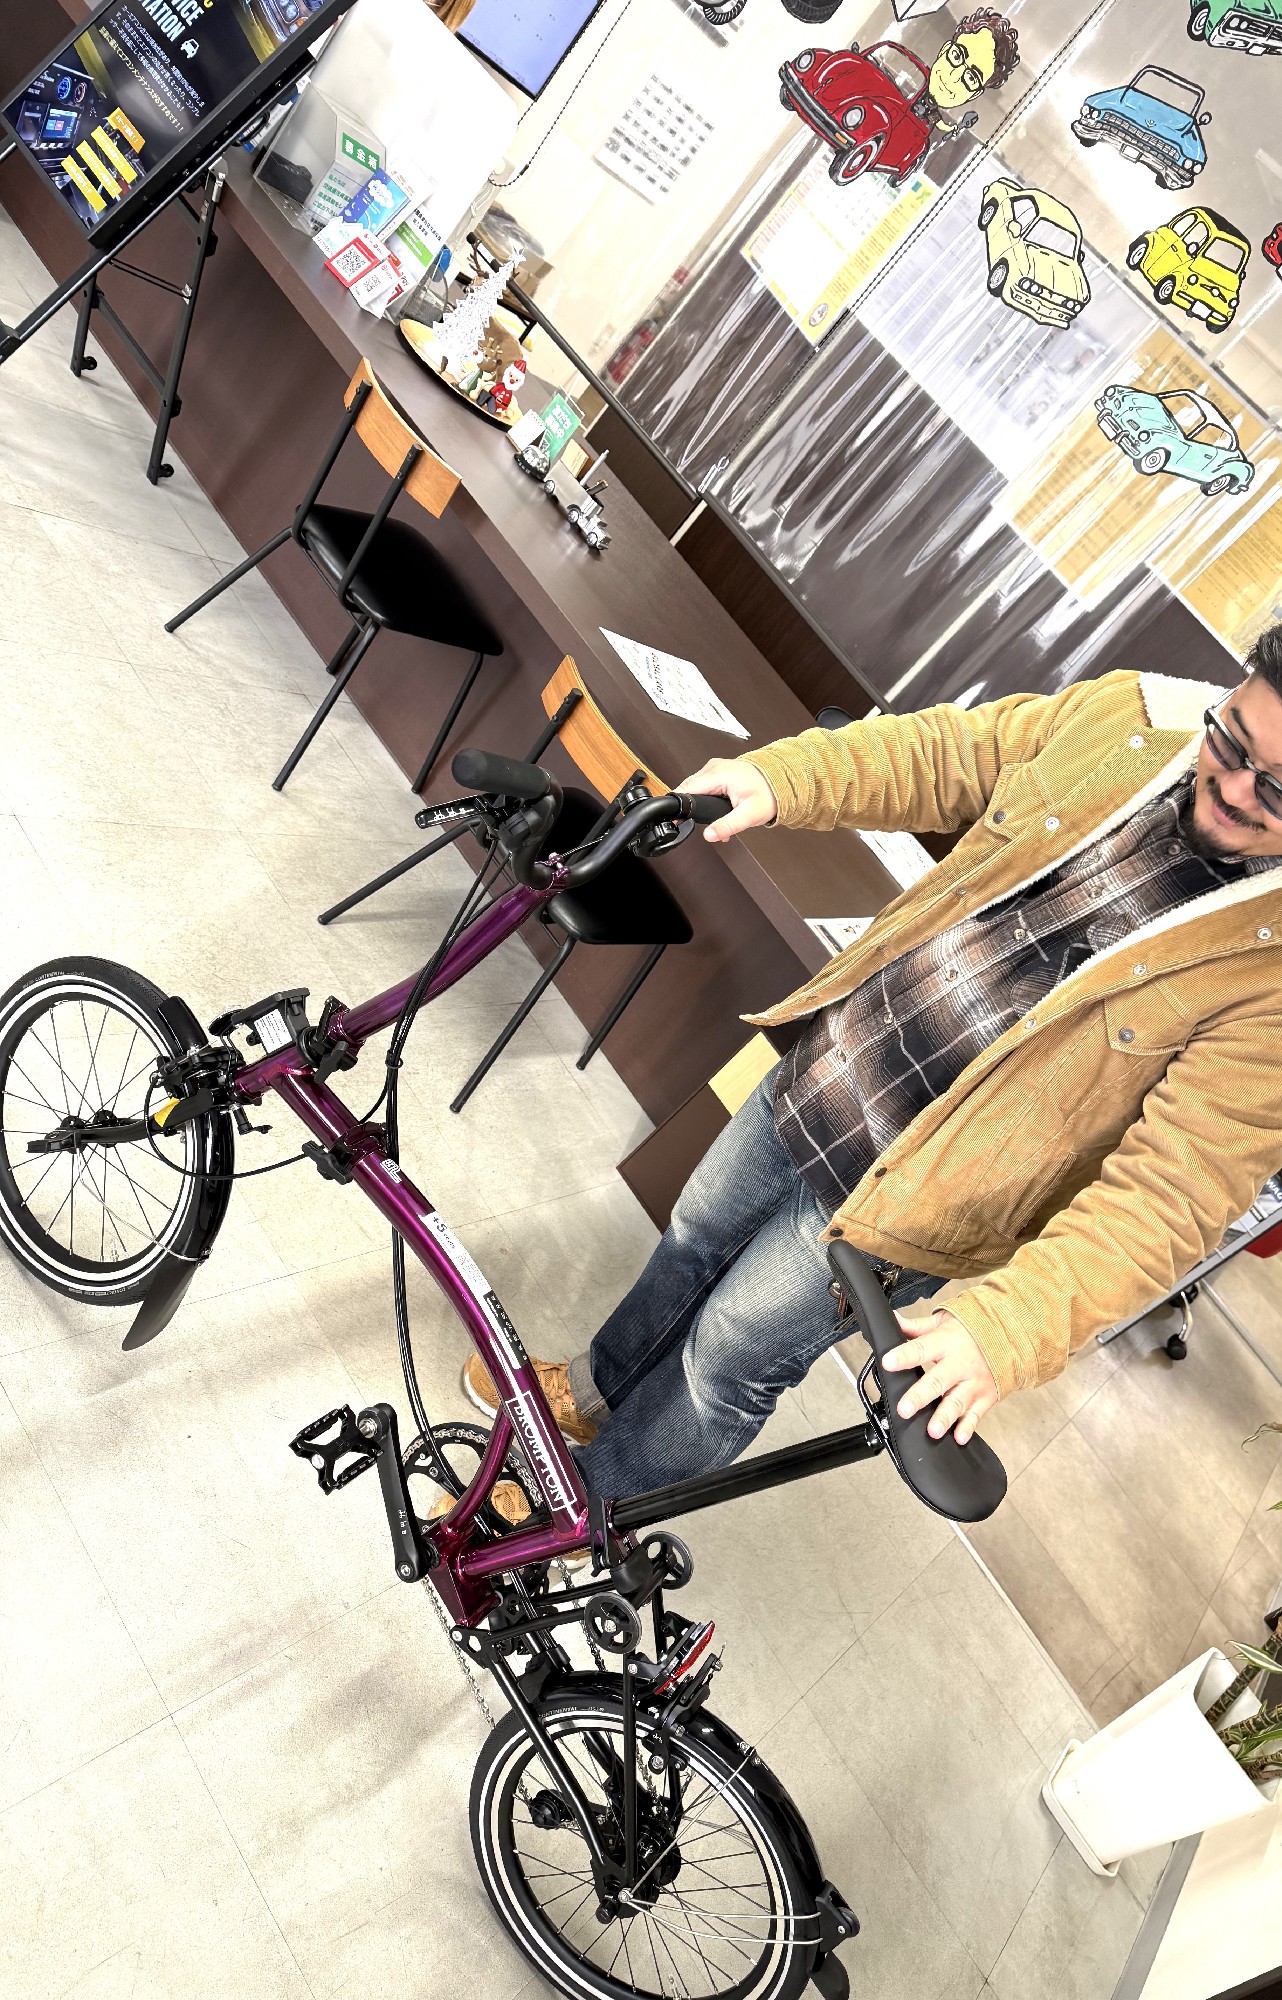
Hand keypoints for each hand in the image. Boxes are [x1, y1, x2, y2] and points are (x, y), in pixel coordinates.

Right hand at [679, 757, 776, 843]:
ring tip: (713, 818)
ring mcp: (715, 768)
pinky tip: (716, 810)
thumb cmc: (769, 793)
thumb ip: (727, 826)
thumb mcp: (749, 815)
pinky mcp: (718, 772)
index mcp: (717, 774)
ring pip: (695, 787)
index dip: (679, 806)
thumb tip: (709, 835)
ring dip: (699, 804)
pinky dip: (705, 798)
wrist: (783, 780)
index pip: (685, 789)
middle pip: (687, 789)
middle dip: (692, 809)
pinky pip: (703, 785)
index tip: (677, 820)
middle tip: (701, 824)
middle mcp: (713, 767)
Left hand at [880, 1306, 997, 1444]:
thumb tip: (891, 1321)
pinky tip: (959, 1437)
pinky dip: (968, 1427)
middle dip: (920, 1396)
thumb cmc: (971, 1330)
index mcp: (946, 1343)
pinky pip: (975, 1415)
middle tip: (905, 1409)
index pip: (921, 1349)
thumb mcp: (943, 1322)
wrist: (1009, 1336)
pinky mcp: (985, 1398)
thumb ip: (916, 1326)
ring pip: (957, 1402)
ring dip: (944, 1417)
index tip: (888, 1362)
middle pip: (938, 1381)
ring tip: (933, 1431)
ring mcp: (974, 1383)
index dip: (904, 1355)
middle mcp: (960, 1364)